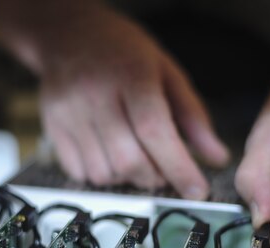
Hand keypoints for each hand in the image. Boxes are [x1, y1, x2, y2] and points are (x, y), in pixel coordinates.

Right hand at [38, 5, 228, 197]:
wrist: (69, 34)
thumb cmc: (124, 53)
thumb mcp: (167, 72)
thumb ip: (194, 116)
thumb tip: (217, 157)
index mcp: (130, 76)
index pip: (155, 131)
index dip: (178, 167)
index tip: (197, 190)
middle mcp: (95, 95)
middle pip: (129, 160)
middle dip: (156, 178)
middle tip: (165, 171)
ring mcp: (68, 113)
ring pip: (104, 173)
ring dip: (129, 178)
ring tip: (137, 158)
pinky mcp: (52, 127)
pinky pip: (80, 173)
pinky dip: (104, 175)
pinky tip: (112, 155)